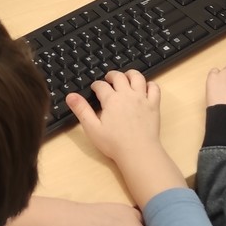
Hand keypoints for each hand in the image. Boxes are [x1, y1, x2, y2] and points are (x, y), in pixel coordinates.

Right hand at [67, 69, 186, 206]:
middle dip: (112, 75)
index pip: (101, 86)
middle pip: (119, 77)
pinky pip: (154, 88)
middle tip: (108, 78)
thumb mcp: (92, 128)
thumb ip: (82, 110)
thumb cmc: (114, 143)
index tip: (94, 88)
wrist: (138, 151)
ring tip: (126, 76)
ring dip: (131, 74)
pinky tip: (146, 87)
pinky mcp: (154, 105)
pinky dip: (150, 84)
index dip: (96, 85)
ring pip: (138, 77)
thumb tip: (70, 96)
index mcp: (111, 100)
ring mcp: (142, 98)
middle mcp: (127, 95)